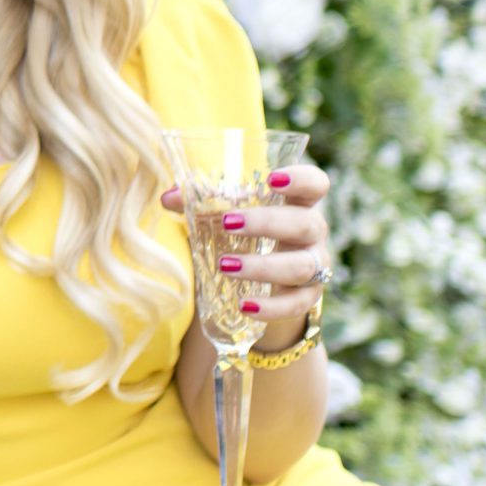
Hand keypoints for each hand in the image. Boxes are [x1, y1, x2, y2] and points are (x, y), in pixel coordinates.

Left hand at [161, 160, 334, 347]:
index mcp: (298, 202)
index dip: (301, 178)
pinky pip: (297, 304)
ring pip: (302, 266)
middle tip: (227, 223)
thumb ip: (200, 202)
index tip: (271, 179)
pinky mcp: (309, 296)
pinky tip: (245, 306)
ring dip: (263, 267)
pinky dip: (272, 307)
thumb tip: (168, 197)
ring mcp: (316, 265)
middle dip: (267, 222)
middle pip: (305, 223)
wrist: (267, 281)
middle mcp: (313, 231)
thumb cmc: (248, 233)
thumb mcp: (228, 215)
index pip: (316, 183)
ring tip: (225, 266)